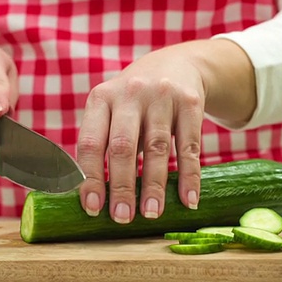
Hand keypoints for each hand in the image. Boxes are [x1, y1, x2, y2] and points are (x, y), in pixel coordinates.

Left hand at [77, 39, 255, 223]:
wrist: (177, 64)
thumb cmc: (134, 102)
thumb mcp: (113, 110)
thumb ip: (105, 145)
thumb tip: (97, 199)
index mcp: (101, 98)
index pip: (91, 143)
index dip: (91, 178)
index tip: (93, 208)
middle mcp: (130, 94)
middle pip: (123, 146)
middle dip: (122, 186)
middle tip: (123, 217)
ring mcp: (161, 96)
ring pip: (157, 148)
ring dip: (154, 186)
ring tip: (151, 214)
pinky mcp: (190, 102)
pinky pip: (190, 146)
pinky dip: (189, 177)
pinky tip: (188, 200)